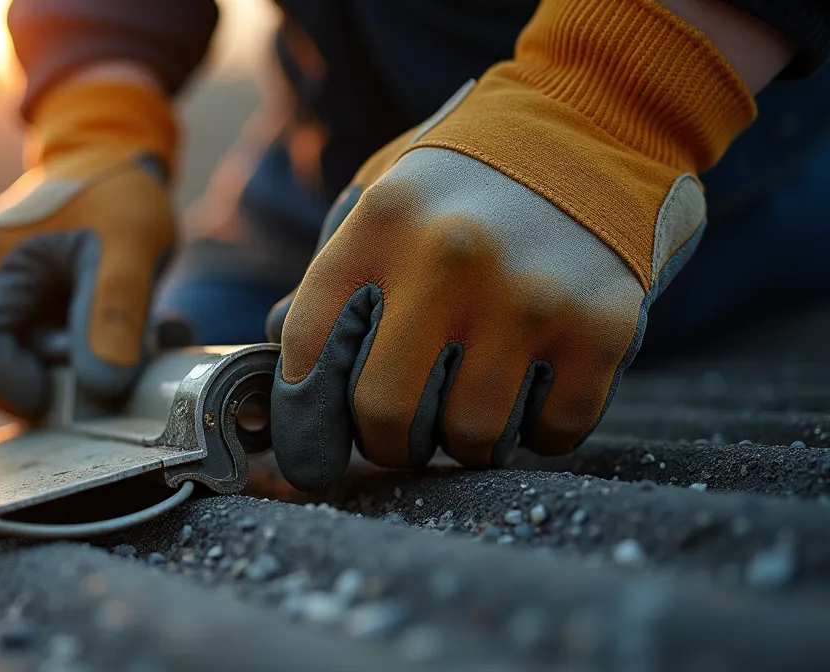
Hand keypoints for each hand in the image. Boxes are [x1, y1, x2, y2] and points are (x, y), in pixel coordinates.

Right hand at [0, 77, 177, 419]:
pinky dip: (72, 342)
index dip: (14, 388)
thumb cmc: (120, 189)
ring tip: (124, 332)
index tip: (74, 388)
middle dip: (52, 374)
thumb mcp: (132, 249)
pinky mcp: (9, 285)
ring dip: (71, 358)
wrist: (114, 146)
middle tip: (109, 358)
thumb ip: (115, 316)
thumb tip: (102, 387)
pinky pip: (29, 333)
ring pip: (14, 351)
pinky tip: (114, 323)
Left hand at [265, 0, 756, 490]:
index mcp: (381, 223)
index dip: (302, 417)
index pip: (309, 351)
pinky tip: (532, 386)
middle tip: (400, 430)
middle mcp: (450, 258)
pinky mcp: (602, 329)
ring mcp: (531, 296)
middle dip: (386, 440)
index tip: (312, 450)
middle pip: (384, 412)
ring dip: (463, 439)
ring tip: (470, 399)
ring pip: (470, 437)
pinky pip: (549, 434)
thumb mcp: (383, 203)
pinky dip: (536, 431)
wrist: (596, 130)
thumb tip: (281, 378)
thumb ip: (329, 285)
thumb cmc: (466, 186)